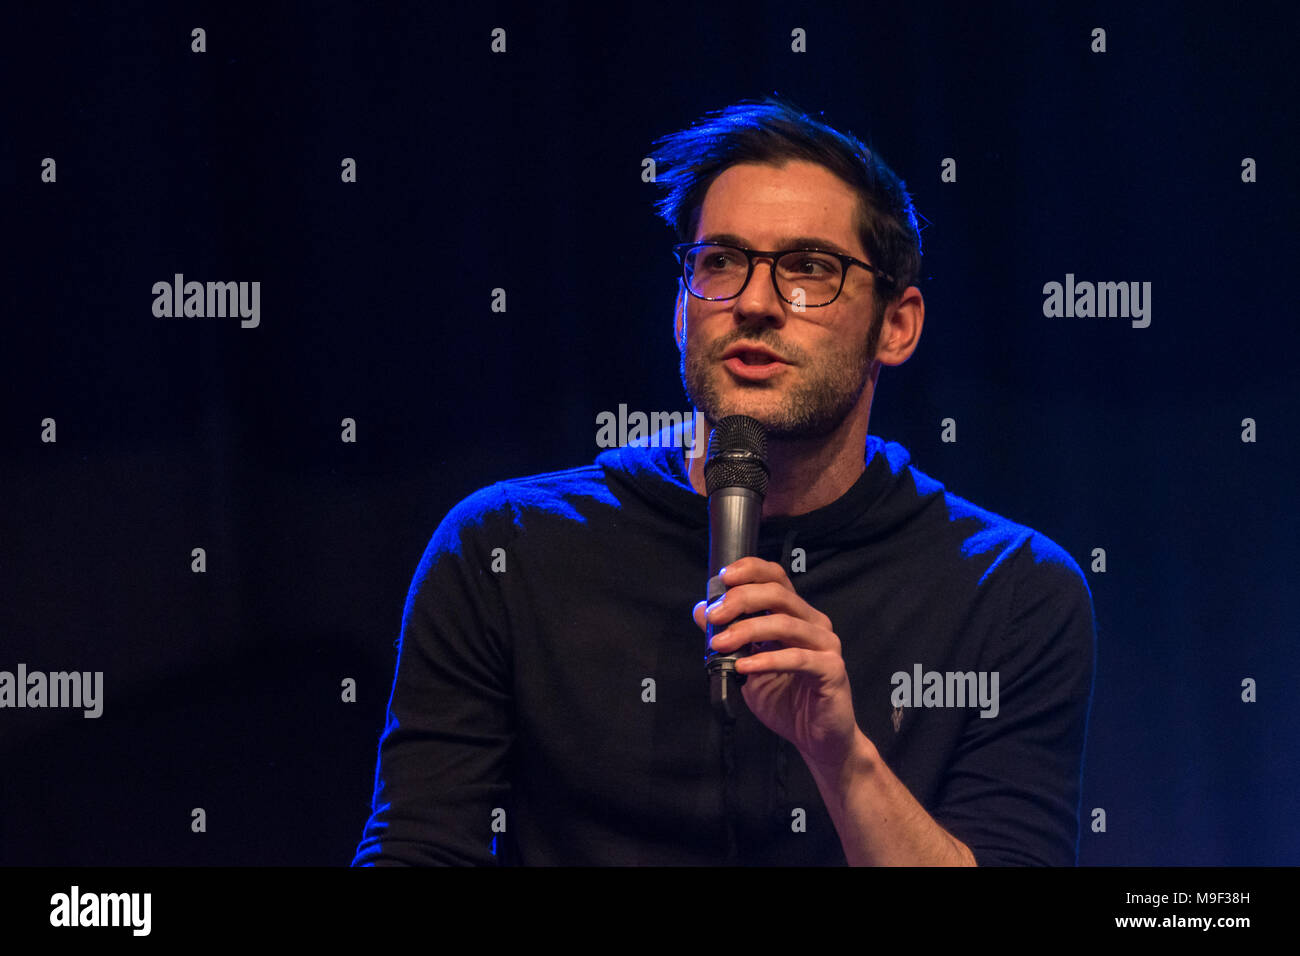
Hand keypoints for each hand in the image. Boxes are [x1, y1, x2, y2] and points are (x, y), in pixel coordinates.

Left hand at [692, 556, 862, 772]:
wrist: (816, 739)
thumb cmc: (785, 699)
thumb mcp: (746, 665)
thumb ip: (728, 637)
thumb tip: (701, 610)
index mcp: (797, 615)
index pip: (777, 578)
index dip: (751, 570)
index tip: (723, 577)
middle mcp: (814, 623)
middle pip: (779, 594)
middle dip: (741, 600)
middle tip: (715, 616)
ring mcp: (826, 645)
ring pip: (785, 624)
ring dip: (747, 630)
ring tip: (721, 644)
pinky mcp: (832, 670)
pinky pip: (797, 659)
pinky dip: (767, 660)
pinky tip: (744, 667)